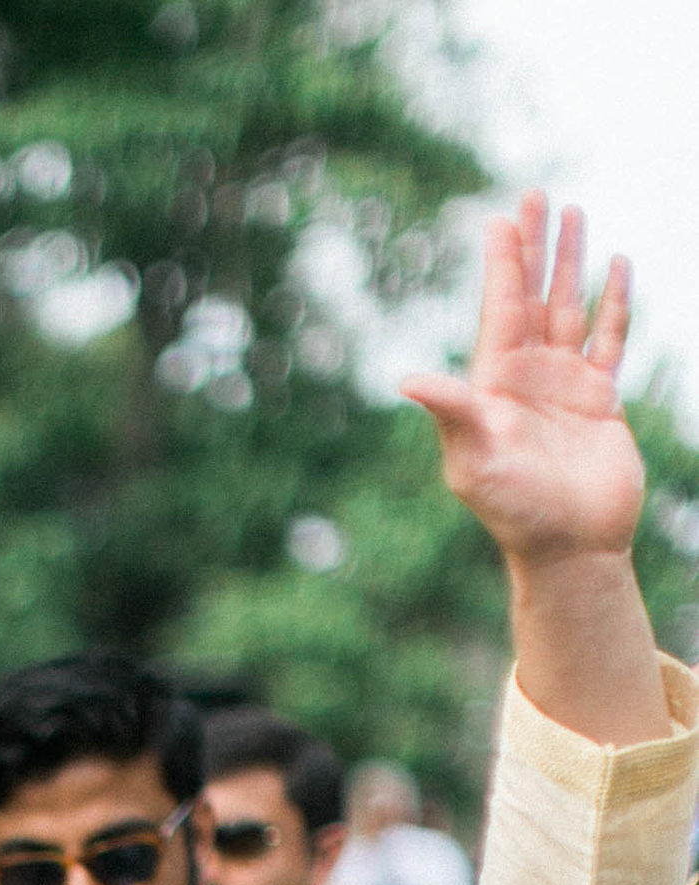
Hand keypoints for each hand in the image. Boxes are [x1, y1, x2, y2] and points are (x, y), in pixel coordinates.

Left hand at [404, 196, 641, 567]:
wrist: (569, 548)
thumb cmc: (515, 510)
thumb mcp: (475, 461)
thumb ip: (452, 414)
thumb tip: (408, 379)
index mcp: (495, 384)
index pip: (500, 308)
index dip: (502, 263)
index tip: (501, 217)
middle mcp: (528, 376)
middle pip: (532, 295)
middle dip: (535, 246)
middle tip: (535, 194)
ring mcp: (565, 384)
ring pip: (570, 306)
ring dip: (571, 263)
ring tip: (575, 214)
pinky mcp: (600, 398)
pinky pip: (609, 337)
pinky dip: (615, 302)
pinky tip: (617, 266)